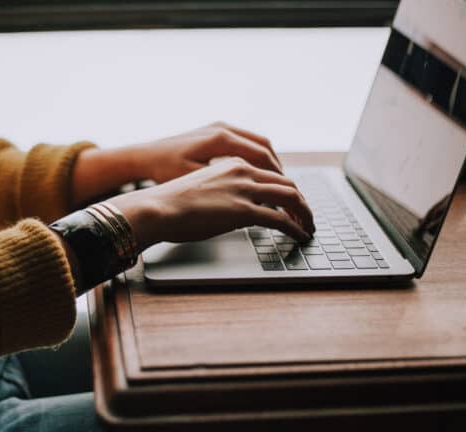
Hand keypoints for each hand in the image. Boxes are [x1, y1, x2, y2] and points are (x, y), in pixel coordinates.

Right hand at [106, 158, 313, 250]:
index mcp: (232, 163)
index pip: (270, 173)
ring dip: (304, 213)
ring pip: (290, 197)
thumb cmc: (171, 202)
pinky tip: (299, 235)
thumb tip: (231, 208)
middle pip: (286, 183)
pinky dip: (295, 227)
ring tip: (308, 227)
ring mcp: (244, 190)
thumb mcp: (201, 187)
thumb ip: (223, 191)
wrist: (157, 207)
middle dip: (301, 201)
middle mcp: (243, 171)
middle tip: (306, 216)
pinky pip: (280, 219)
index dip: (286, 189)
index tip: (291, 202)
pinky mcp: (243, 211)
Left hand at [132, 121, 281, 183]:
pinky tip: (256, 174)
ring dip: (268, 162)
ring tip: (276, 183)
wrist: (144, 156)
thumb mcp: (195, 180)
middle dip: (277, 169)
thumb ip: (225, 185)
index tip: (285, 192)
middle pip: (264, 147)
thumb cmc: (164, 170)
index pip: (261, 155)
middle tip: (287, 189)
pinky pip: (245, 142)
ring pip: (256, 143)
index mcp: (220, 139)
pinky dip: (256, 157)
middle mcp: (223, 128)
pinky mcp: (214, 131)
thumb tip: (253, 195)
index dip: (276, 176)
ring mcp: (219, 127)